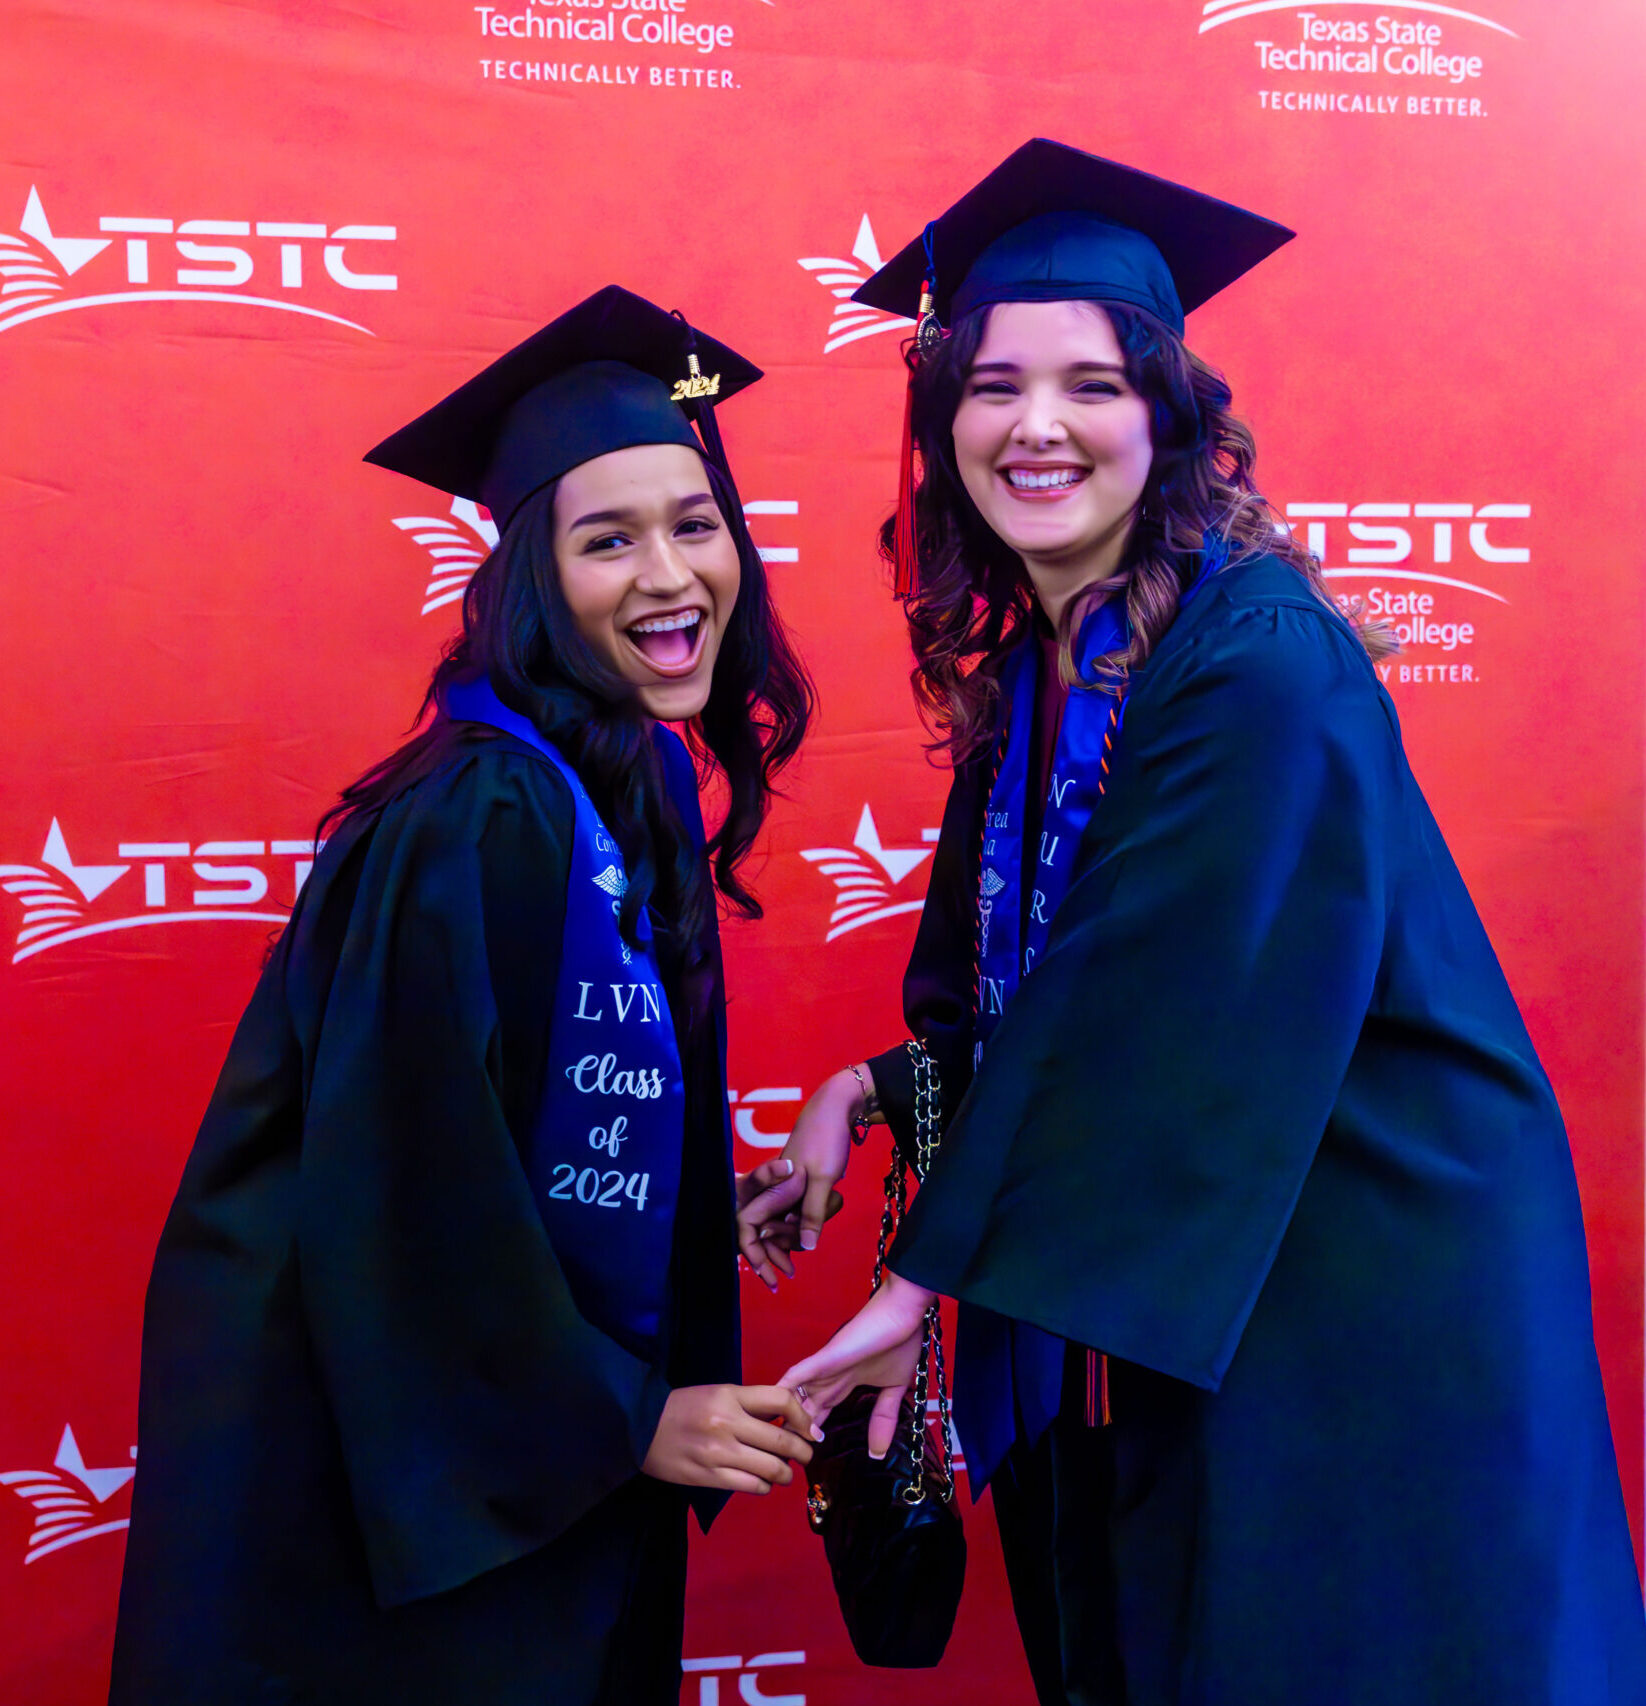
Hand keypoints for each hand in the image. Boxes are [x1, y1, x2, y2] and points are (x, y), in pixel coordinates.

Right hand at [641, 1383, 820, 1493]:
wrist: (640, 1426)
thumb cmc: (682, 1407)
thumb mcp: (717, 1393)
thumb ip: (749, 1405)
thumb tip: (786, 1419)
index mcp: (730, 1395)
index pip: (781, 1400)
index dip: (803, 1416)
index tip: (810, 1429)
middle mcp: (728, 1422)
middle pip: (782, 1440)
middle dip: (803, 1452)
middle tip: (806, 1455)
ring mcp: (719, 1452)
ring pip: (771, 1469)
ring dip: (786, 1474)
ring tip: (784, 1473)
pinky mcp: (710, 1477)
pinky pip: (752, 1486)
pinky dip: (764, 1486)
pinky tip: (762, 1482)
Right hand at [738, 1067, 870, 1285]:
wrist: (836, 1106)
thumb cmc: (826, 1138)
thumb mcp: (822, 1178)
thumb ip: (812, 1212)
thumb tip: (806, 1246)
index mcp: (770, 1186)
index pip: (749, 1226)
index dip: (757, 1254)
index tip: (775, 1276)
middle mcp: (772, 1187)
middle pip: (769, 1228)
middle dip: (782, 1247)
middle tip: (790, 1269)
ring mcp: (785, 1184)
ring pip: (788, 1220)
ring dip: (803, 1229)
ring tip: (824, 1217)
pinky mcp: (798, 1180)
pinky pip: (799, 1208)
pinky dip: (810, 1216)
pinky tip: (829, 1207)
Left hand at [780, 1269, 935, 1457]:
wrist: (905, 1314)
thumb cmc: (901, 1343)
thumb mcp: (893, 1389)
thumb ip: (883, 1419)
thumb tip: (878, 1454)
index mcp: (845, 1383)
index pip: (820, 1412)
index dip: (810, 1432)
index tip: (800, 1454)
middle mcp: (830, 1376)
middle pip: (803, 1407)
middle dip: (790, 1430)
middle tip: (776, 1455)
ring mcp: (826, 1367)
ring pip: (797, 1394)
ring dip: (785, 1417)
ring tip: (769, 1440)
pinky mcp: (826, 1356)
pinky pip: (800, 1372)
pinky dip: (786, 1388)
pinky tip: (772, 1402)